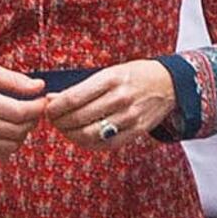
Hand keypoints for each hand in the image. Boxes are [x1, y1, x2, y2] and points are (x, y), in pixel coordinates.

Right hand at [0, 64, 47, 159]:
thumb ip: (14, 79)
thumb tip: (39, 87)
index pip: (18, 112)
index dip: (37, 108)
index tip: (42, 101)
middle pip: (17, 131)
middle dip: (32, 121)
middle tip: (33, 110)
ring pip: (11, 146)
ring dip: (22, 134)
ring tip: (20, 120)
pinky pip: (0, 154)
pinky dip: (9, 144)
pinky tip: (7, 130)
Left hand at [39, 60, 181, 149]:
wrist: (169, 84)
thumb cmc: (134, 75)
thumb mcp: (109, 72)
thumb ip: (82, 87)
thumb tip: (52, 98)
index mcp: (110, 79)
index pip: (72, 98)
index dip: (54, 107)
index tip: (47, 108)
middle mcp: (120, 98)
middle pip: (77, 118)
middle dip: (58, 122)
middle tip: (53, 120)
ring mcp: (129, 117)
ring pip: (88, 135)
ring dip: (70, 135)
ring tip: (65, 129)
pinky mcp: (137, 132)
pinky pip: (105, 145)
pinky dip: (87, 143)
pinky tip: (81, 137)